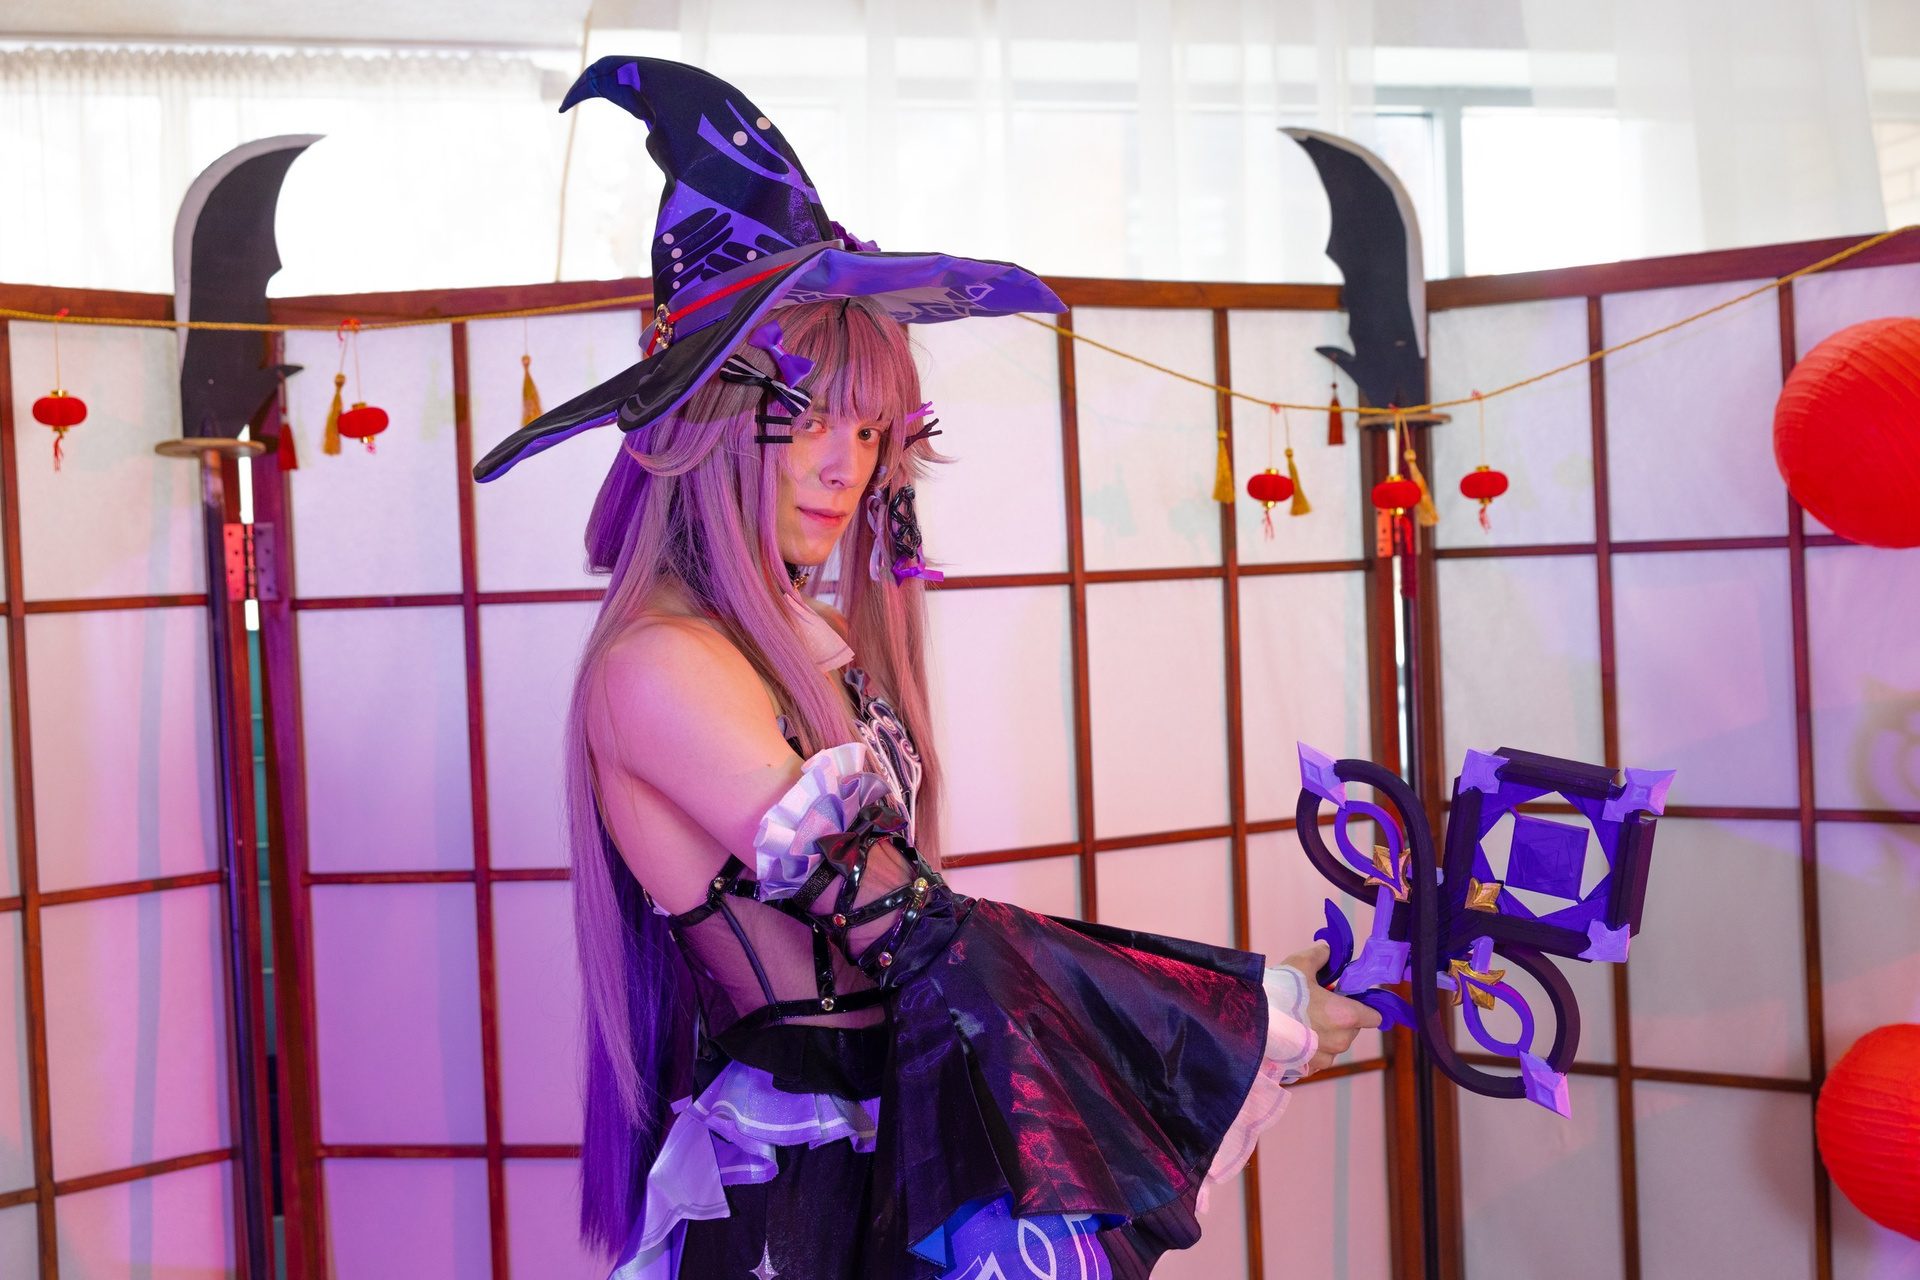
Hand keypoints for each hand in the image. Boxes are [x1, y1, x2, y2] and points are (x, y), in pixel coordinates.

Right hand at [1280, 941, 1382, 1075]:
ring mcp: (1324, 1058)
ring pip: (1334, 1044)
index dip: (1364, 1007)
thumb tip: (1328, 950)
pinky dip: (1310, 1048)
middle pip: (1352, 1029)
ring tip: (1301, 1021)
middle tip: (1318, 1005)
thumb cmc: (1277, 992)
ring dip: (1325, 1034)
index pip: (1374, 1017)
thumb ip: (1320, 956)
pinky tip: (1293, 1035)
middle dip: (1340, 1019)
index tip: (1350, 1000)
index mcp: (1345, 1015)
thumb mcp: (1300, 965)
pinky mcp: (1308, 1069)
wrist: (1247, 1020)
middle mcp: (1340, 1041)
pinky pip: (1318, 1057)